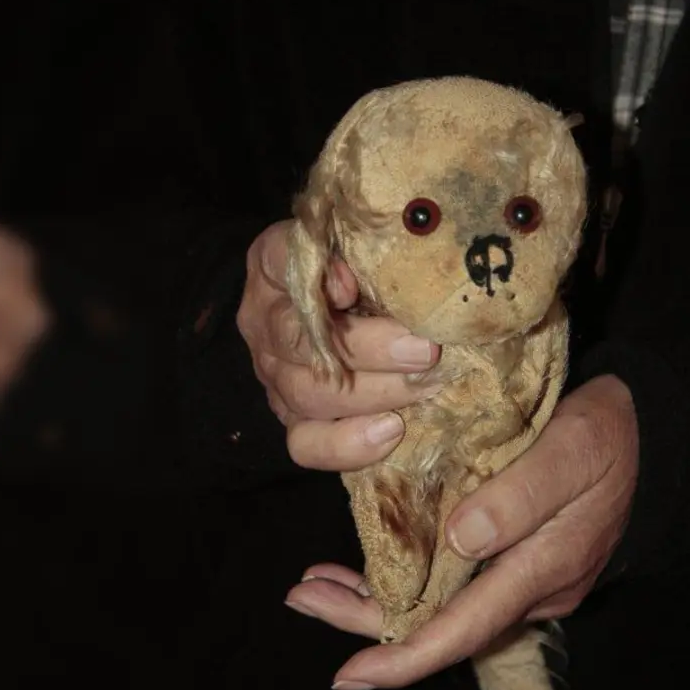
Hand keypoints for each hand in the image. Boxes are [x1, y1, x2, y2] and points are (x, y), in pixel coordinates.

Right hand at [237, 220, 440, 469]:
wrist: (347, 313)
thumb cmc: (364, 268)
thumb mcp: (360, 244)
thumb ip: (359, 248)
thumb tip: (349, 280)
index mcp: (273, 264)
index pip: (279, 259)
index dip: (317, 277)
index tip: (353, 286)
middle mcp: (263, 321)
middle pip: (299, 340)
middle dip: (370, 349)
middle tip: (426, 350)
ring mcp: (274, 375)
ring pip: (308, 394)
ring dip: (375, 393)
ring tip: (424, 386)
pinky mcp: (292, 419)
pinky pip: (306, 444)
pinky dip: (348, 443)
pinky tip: (391, 430)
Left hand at [283, 374, 637, 689]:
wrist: (655, 435)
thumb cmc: (613, 437)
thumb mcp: (576, 450)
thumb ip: (523, 493)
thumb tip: (461, 536)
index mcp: (540, 568)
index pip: (463, 628)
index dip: (405, 656)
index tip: (351, 673)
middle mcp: (527, 587)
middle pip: (439, 625)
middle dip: (366, 620)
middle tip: (302, 596)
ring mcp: (521, 575)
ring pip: (440, 605)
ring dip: (376, 599)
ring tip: (315, 582)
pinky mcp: (515, 554)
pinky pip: (452, 580)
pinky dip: (404, 574)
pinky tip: (364, 560)